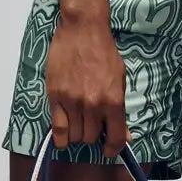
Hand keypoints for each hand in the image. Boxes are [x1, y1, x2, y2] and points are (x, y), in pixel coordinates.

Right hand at [44, 17, 128, 151]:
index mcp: (113, 100)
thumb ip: (120, 110)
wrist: (82, 30)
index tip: (109, 150)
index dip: (113, 149)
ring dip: (77, 134)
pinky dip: (61, 137)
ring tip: (78, 124)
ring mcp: (73, 101)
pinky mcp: (56, 96)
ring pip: (75, 136)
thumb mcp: (120, 79)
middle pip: (91, 138)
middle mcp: (93, 104)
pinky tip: (63, 135)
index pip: (115, 137)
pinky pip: (57, 128)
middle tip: (92, 126)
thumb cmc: (103, 52)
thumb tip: (125, 136)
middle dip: (93, 136)